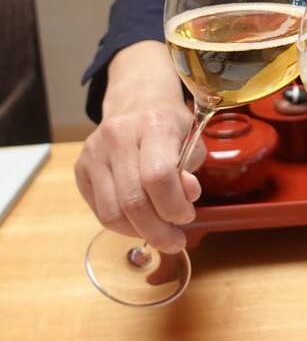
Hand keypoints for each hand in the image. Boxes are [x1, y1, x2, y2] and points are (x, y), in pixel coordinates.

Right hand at [74, 42, 203, 252]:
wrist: (136, 100)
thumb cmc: (169, 124)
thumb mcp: (191, 140)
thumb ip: (191, 169)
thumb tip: (187, 197)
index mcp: (153, 124)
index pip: (158, 176)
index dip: (174, 206)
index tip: (187, 215)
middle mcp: (118, 136)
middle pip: (133, 201)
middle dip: (158, 231)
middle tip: (175, 240)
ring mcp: (94, 152)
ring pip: (112, 213)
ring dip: (139, 232)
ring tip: (158, 233)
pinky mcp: (80, 167)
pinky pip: (100, 211)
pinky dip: (122, 225)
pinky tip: (139, 222)